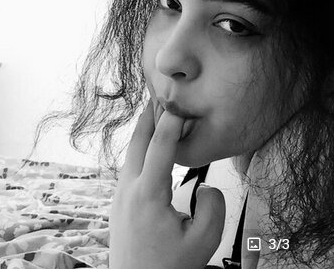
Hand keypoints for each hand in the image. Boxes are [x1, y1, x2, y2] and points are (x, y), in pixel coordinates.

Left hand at [110, 100, 225, 268]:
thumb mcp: (204, 241)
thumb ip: (214, 207)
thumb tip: (205, 187)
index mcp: (148, 195)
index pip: (161, 145)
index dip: (172, 119)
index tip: (183, 102)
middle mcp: (129, 191)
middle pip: (138, 140)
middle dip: (151, 114)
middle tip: (164, 93)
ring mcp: (120, 197)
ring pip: (131, 153)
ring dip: (145, 132)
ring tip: (160, 115)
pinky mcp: (119, 205)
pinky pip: (129, 167)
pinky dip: (141, 149)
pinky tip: (152, 148)